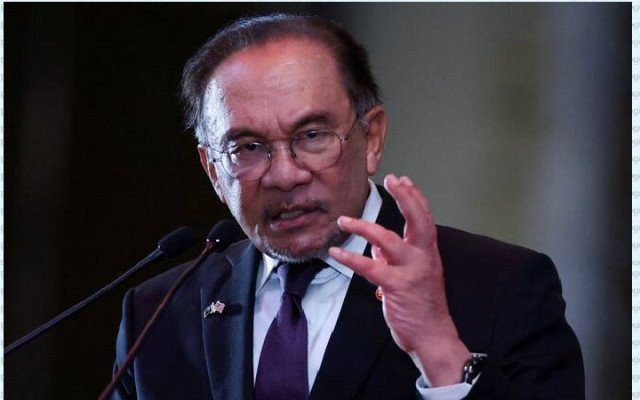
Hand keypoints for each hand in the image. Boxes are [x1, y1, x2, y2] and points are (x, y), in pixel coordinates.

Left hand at [329, 174, 469, 385]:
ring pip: (388, 240)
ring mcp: (411, 271)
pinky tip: (336, 252)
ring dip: (364, 227)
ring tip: (344, 220)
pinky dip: (350, 258)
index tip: (403, 180)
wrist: (433, 336)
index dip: (414, 197)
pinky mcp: (397, 287)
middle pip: (418, 219)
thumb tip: (376, 245)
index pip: (424, 217)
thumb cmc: (422, 305)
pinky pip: (370, 268)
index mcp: (428, 253)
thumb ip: (395, 257)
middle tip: (392, 179)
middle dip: (405, 197)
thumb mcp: (413, 276)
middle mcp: (423, 258)